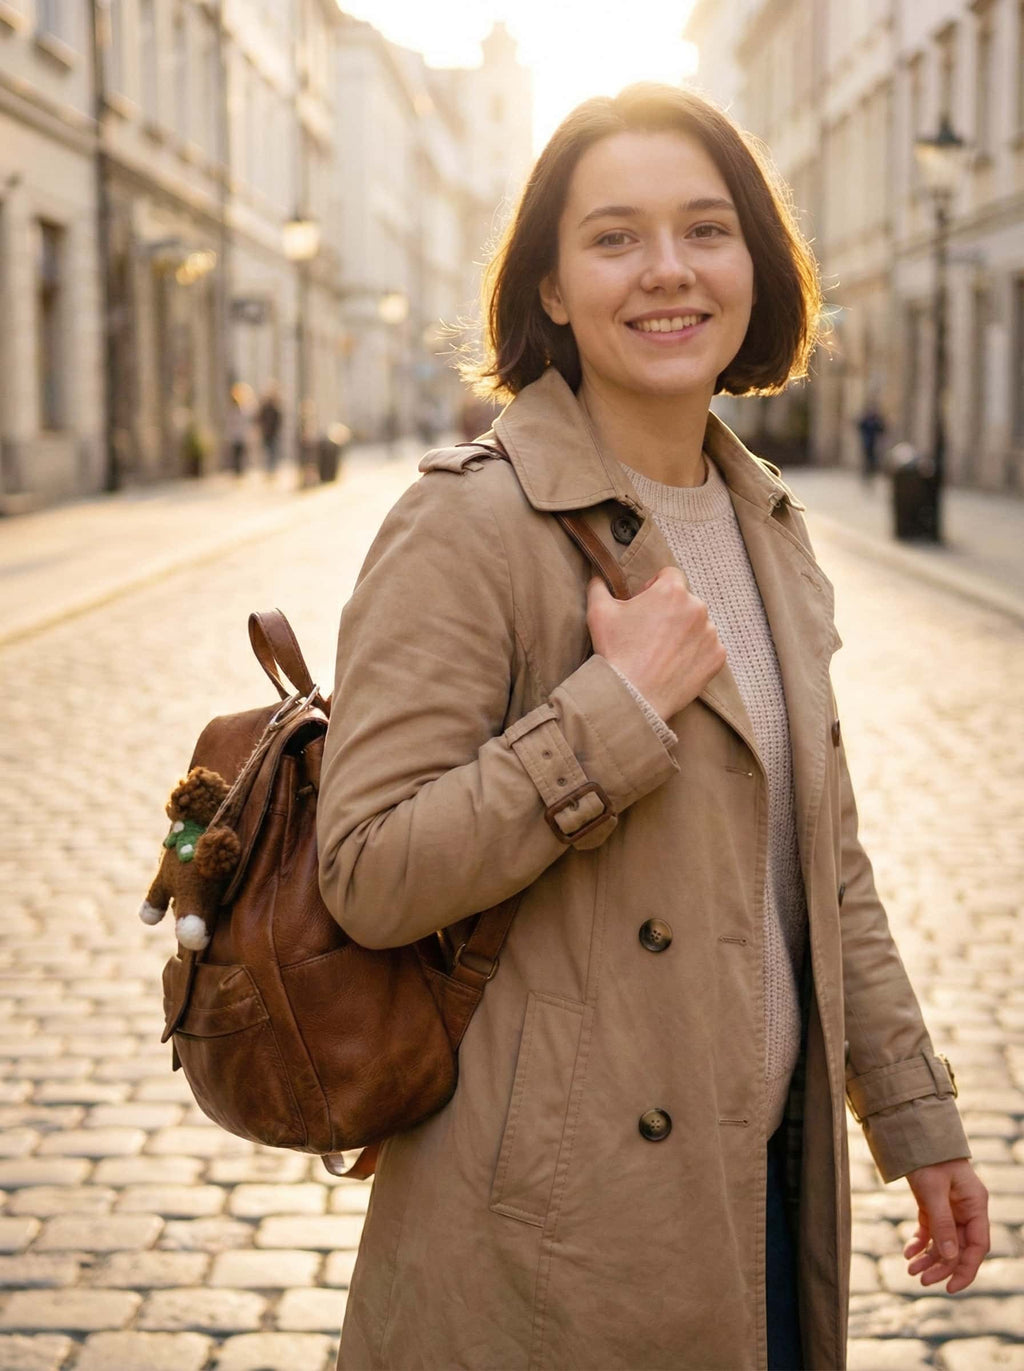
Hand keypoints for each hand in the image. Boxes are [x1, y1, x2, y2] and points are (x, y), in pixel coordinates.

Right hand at [587, 568, 726, 721]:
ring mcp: (710, 633)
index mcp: (672, 591)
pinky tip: (675, 665)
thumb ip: (599, 586)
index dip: (654, 588)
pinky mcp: (717, 657)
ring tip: (662, 652)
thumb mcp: (598, 612)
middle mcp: (697, 607)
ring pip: (698, 625)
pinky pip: (708, 648)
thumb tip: (598, 577)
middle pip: (685, 601)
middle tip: (650, 633)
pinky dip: (695, 654)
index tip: (644, 606)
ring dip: (683, 632)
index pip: (669, 576)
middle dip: (670, 612)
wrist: (633, 696)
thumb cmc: (615, 652)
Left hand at [903, 1158, 989, 1293]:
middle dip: (942, 1266)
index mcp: (975, 1204)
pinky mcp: (934, 1204)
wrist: (913, 1132)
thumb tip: (950, 1257)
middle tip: (921, 1280)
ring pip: (944, 1241)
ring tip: (910, 1269)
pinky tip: (908, 1253)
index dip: (966, 1269)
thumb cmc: (927, 1157)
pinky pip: (931, 1230)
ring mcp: (951, 1207)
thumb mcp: (933, 1190)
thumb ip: (942, 1223)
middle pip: (959, 1247)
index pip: (977, 1246)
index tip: (950, 1288)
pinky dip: (921, 1242)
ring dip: (929, 1257)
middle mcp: (966, 1209)